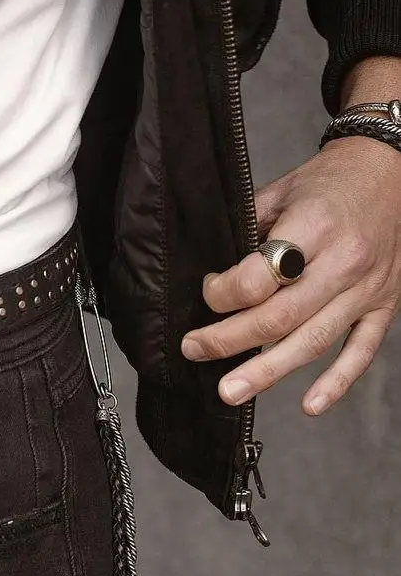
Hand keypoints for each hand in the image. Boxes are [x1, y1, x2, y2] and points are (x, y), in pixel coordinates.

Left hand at [180, 136, 400, 414]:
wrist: (391, 169)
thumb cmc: (330, 183)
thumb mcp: (282, 191)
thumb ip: (250, 232)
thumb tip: (214, 278)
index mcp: (315, 226)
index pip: (261, 277)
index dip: (224, 293)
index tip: (207, 293)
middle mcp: (344, 262)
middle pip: (280, 317)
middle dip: (229, 340)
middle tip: (195, 351)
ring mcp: (367, 288)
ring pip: (313, 341)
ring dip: (268, 372)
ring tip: (231, 392)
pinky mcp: (385, 305)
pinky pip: (361, 351)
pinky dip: (337, 382)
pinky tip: (310, 406)